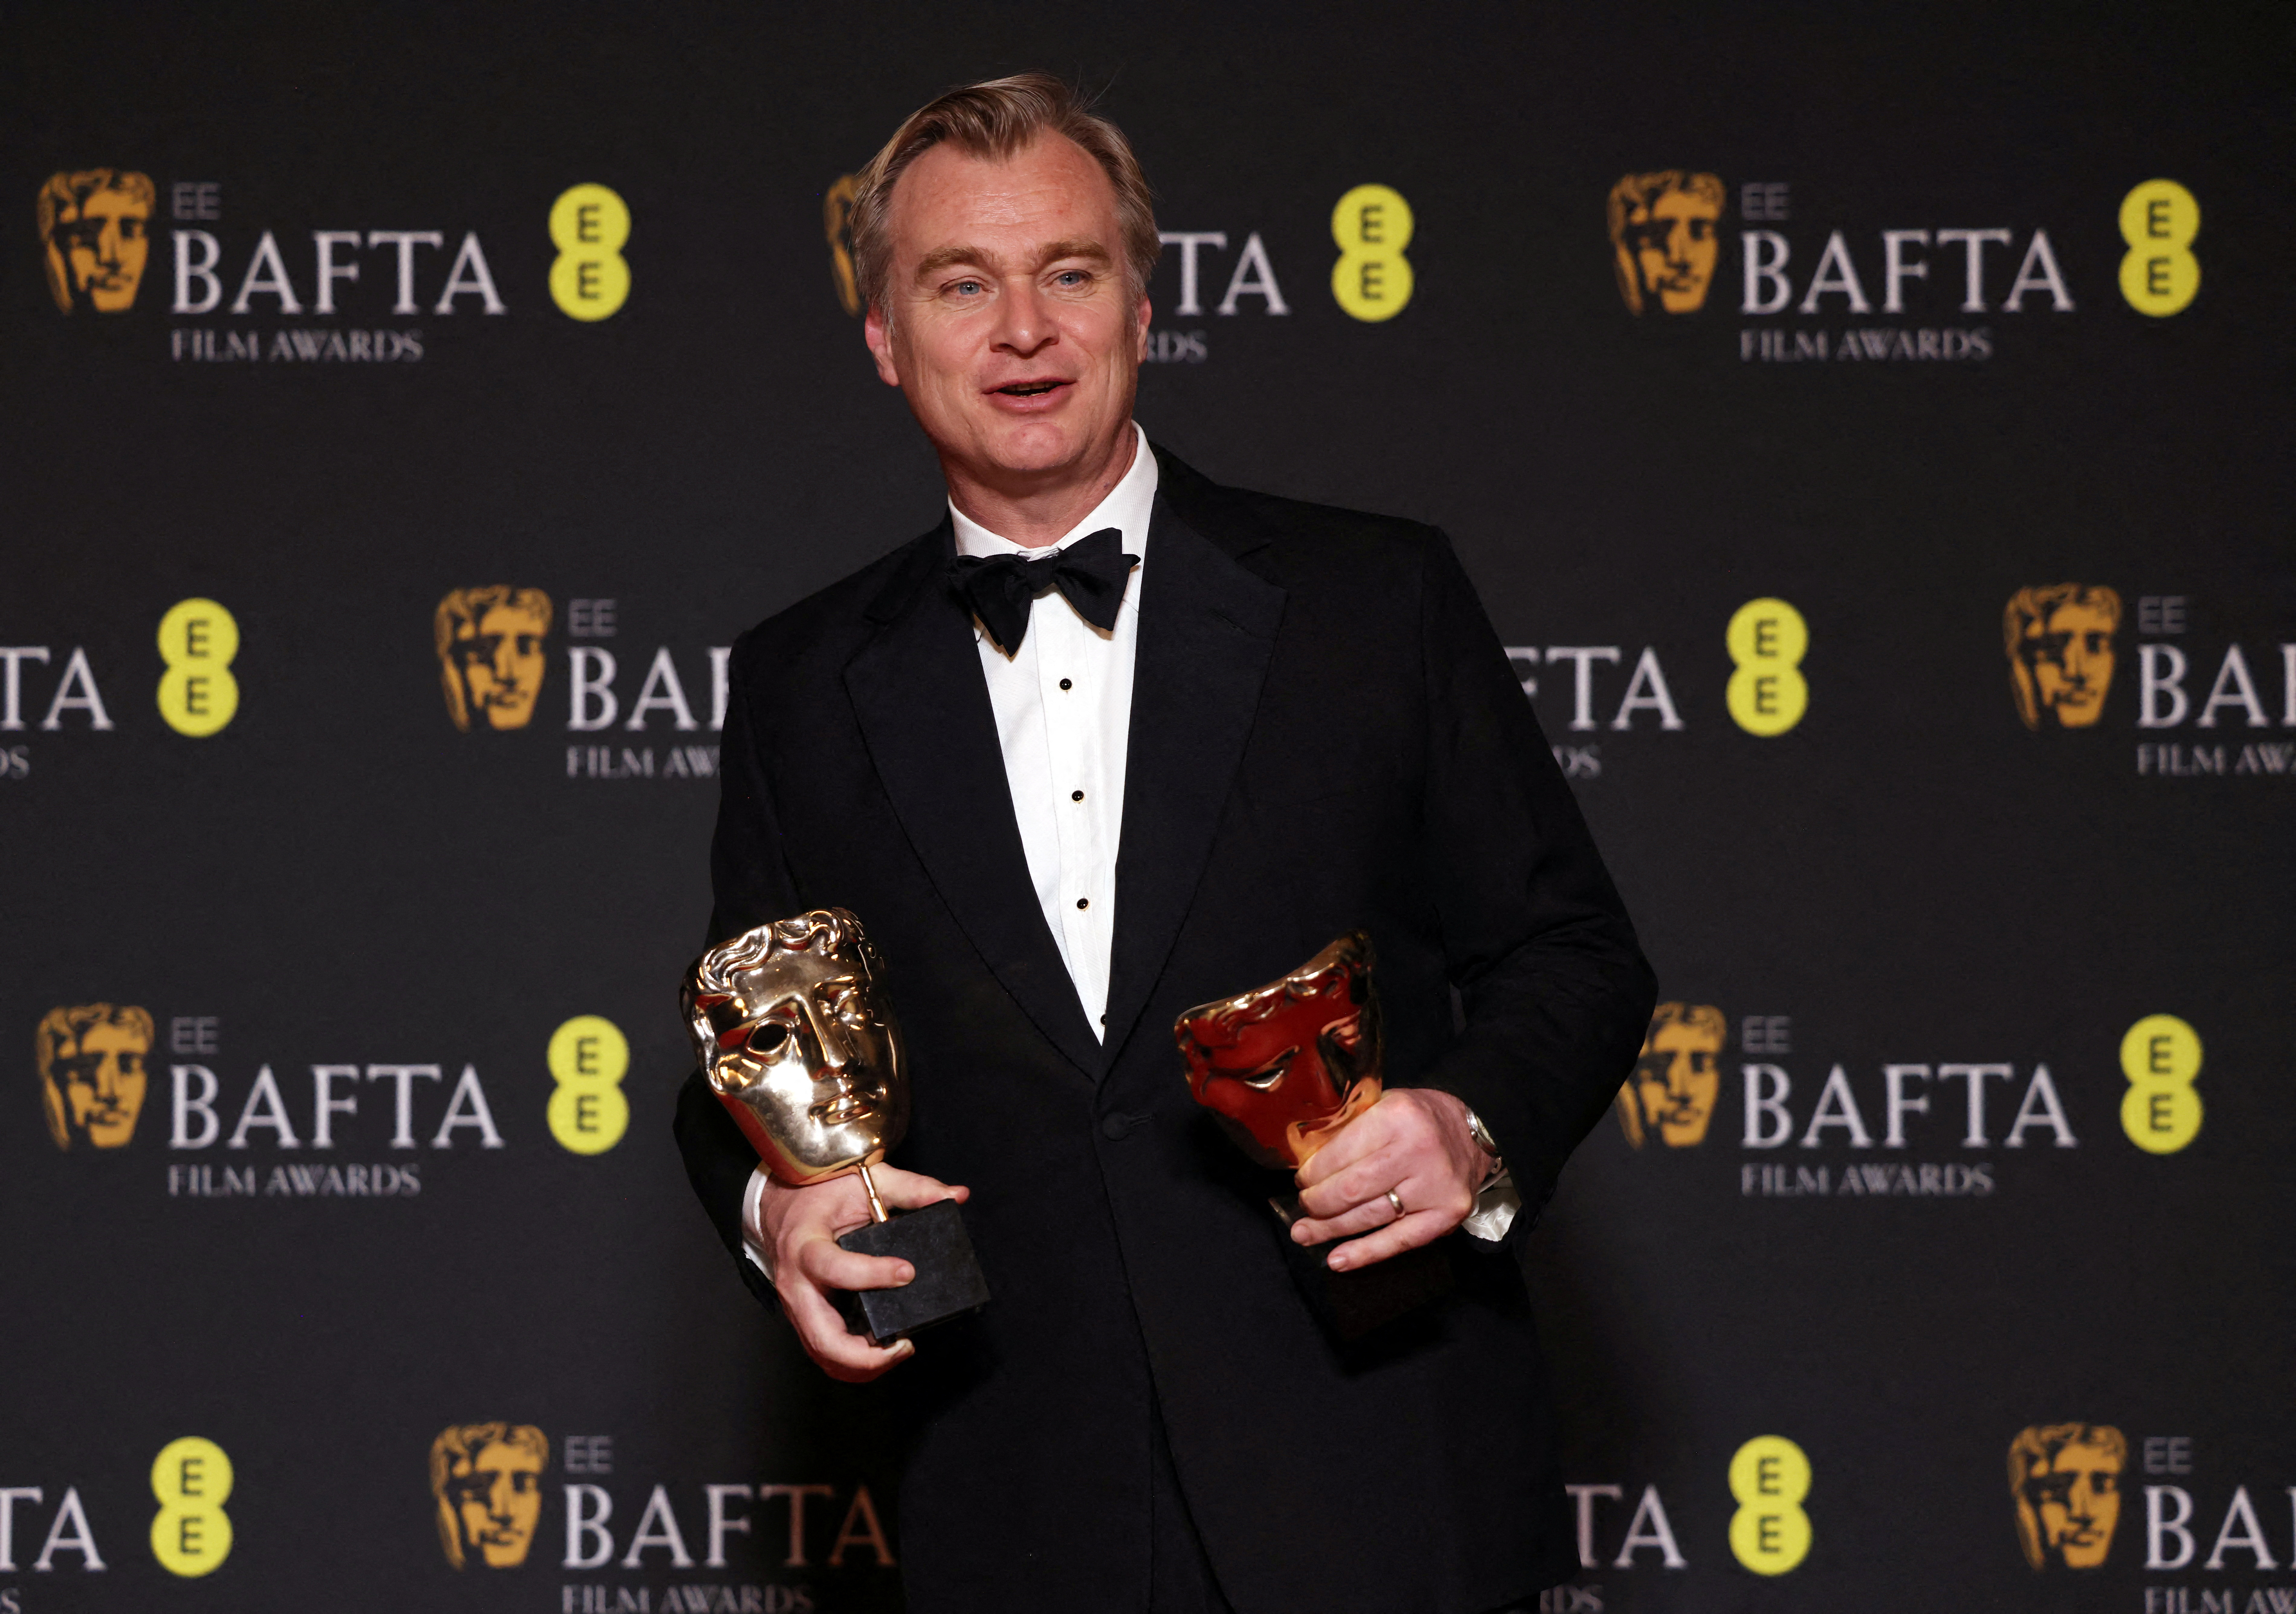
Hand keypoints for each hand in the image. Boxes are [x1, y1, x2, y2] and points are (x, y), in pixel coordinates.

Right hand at [758, 1165, 970, 1381]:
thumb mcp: (865, 1179)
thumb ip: (912, 1188)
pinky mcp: (803, 1316)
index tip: (908, 1273)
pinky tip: (881, 1350)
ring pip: (822, 1353)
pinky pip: (823, 1350)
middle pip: (822, 1336)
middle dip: (865, 1355)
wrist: (781, 1203)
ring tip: (899, 1350)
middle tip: (906, 1345)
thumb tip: (956, 1195)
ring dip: (861, 1365)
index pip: (833, 1268)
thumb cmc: (822, 1192)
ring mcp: (795, 1306)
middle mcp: (795, 1283)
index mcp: (805, 1244)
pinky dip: (851, 1361)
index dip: (871, 1274)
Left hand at [1289, 1088, 1484, 1271]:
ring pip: (1369, 1217)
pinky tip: (1337, 1260)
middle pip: (1351, 1190)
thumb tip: (1307, 1166)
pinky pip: (1398, 1241)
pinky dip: (1364, 1253)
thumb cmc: (1421, 1118)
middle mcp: (1417, 1152)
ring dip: (1330, 1229)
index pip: (1340, 1154)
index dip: (1313, 1173)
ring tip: (1304, 1234)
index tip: (1301, 1180)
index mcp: (1397, 1117)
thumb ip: (1350, 1130)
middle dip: (1317, 1203)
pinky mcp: (1446, 1216)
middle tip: (1303, 1206)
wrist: (1477, 1131)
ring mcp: (1434, 1188)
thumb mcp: (1384, 1104)